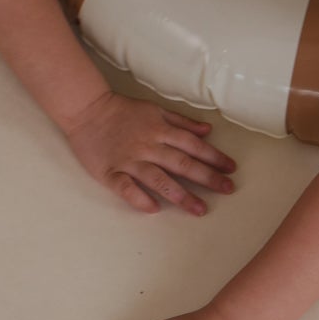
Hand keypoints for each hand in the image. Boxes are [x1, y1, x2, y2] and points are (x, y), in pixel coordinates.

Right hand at [64, 90, 237, 215]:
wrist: (87, 110)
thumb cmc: (124, 111)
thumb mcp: (156, 109)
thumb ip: (182, 121)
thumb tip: (207, 130)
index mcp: (160, 129)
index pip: (193, 145)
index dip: (214, 156)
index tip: (231, 168)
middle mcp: (148, 146)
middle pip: (182, 163)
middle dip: (207, 177)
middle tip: (227, 189)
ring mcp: (129, 160)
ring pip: (158, 179)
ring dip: (181, 195)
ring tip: (199, 209)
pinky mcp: (110, 172)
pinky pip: (126, 188)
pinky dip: (139, 198)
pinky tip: (154, 209)